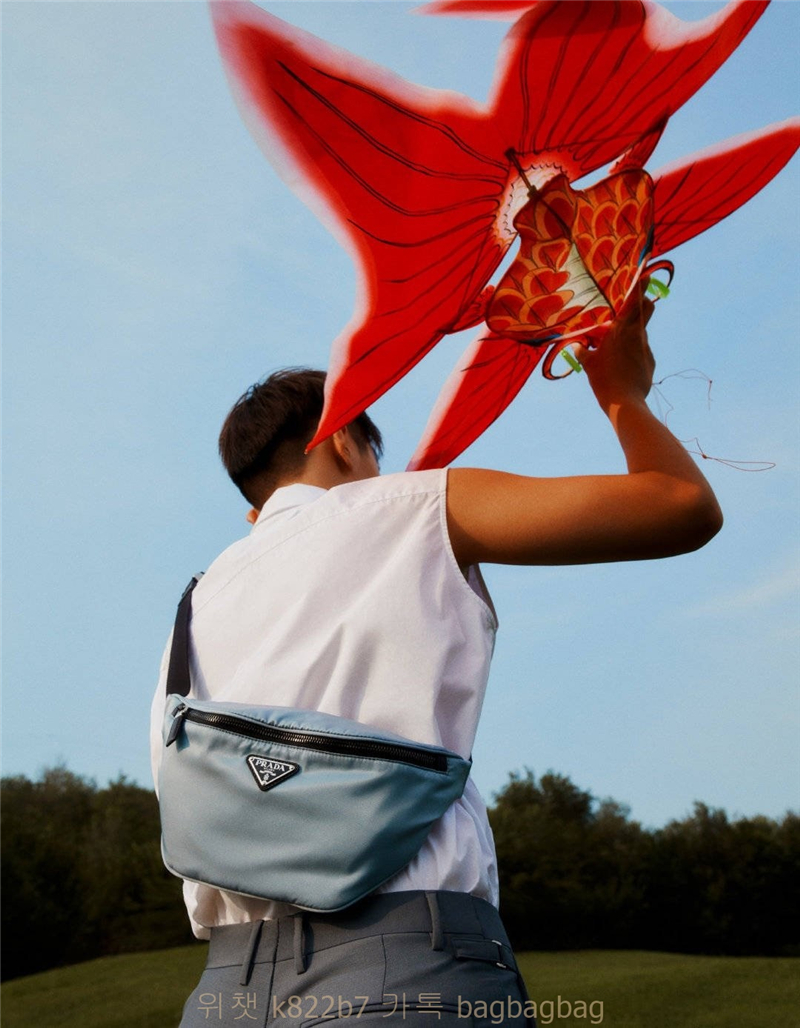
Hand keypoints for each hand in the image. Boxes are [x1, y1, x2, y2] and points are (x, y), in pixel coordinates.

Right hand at [573, 289, 655, 411]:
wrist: (624, 403)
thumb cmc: (603, 380)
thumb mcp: (588, 364)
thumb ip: (582, 351)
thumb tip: (575, 345)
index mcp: (620, 330)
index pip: (635, 301)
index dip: (641, 285)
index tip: (646, 273)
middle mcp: (636, 334)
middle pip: (647, 308)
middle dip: (643, 302)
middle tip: (635, 303)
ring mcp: (646, 347)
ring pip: (640, 332)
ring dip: (631, 334)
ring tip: (617, 350)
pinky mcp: (650, 361)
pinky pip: (641, 350)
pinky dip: (633, 353)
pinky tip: (624, 367)